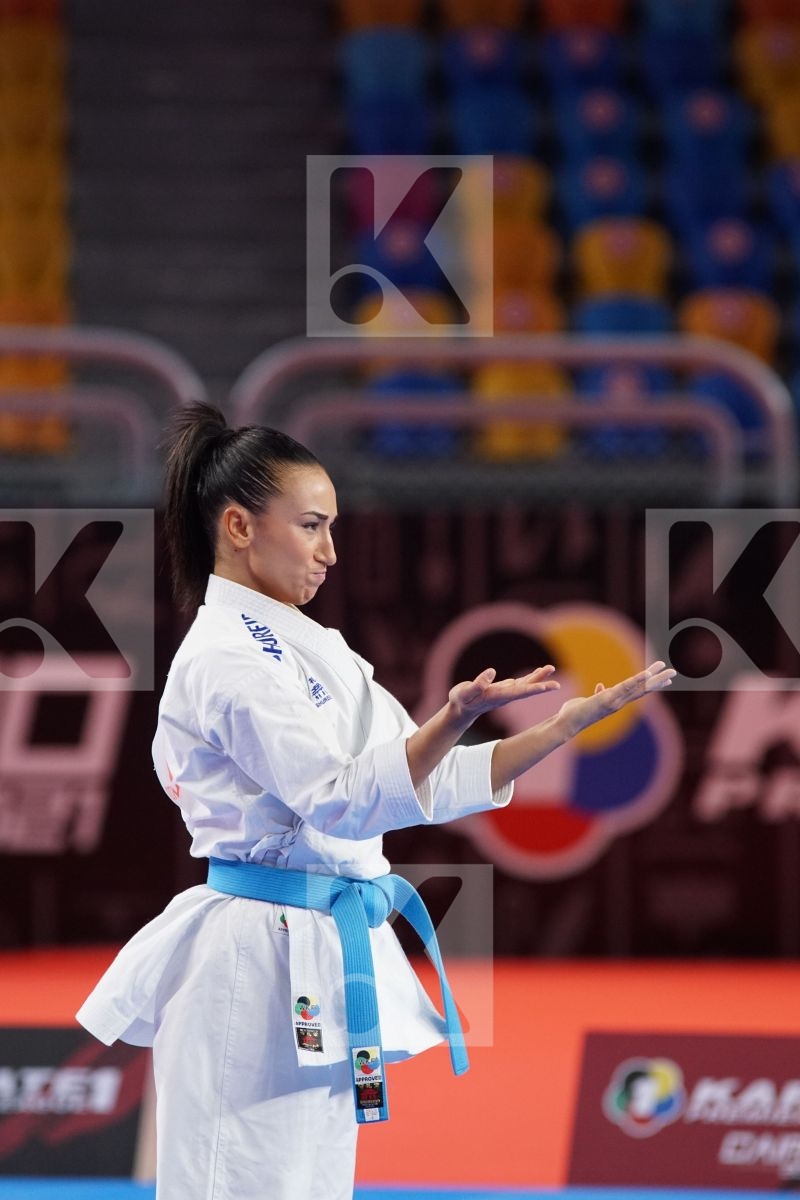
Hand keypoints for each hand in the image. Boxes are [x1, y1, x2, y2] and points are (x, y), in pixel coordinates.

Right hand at [448, 665, 559, 724]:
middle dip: (541, 686)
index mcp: (496, 697)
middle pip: (526, 690)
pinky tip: (540, 671)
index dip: (530, 690)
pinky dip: (531, 676)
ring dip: (539, 678)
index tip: (543, 688)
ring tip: (551, 668)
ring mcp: (506, 692)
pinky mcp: (504, 688)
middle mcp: (505, 696)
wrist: (461, 709)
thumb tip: (491, 672)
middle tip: (557, 685)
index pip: (517, 693)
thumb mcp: (464, 693)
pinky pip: (521, 682)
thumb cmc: (461, 701)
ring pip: (526, 684)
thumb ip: (477, 684)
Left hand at [557, 659, 675, 738]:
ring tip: (667, 671)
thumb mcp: (590, 700)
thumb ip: (600, 693)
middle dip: (659, 681)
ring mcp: (615, 701)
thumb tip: (601, 686)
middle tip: (674, 673)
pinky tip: (648, 674)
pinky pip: (625, 688)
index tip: (665, 679)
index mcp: (617, 701)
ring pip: (639, 688)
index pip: (637, 691)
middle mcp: (619, 702)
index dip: (651, 684)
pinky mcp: (607, 699)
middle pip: (643, 689)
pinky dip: (637, 681)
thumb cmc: (576, 712)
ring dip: (654, 679)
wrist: (567, 723)